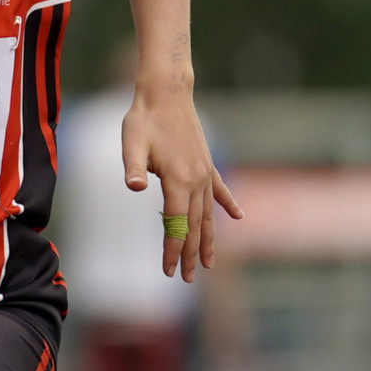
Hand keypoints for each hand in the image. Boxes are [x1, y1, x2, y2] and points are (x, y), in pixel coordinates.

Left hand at [121, 92, 242, 281]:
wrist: (166, 91)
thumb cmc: (144, 118)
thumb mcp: (131, 143)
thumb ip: (133, 168)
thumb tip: (134, 186)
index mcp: (178, 180)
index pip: (176, 224)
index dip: (172, 249)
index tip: (169, 271)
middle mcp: (196, 180)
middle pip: (195, 226)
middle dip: (191, 254)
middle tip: (189, 279)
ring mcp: (204, 172)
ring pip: (208, 214)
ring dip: (209, 240)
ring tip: (210, 264)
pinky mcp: (206, 163)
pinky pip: (219, 191)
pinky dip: (228, 205)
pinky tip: (239, 218)